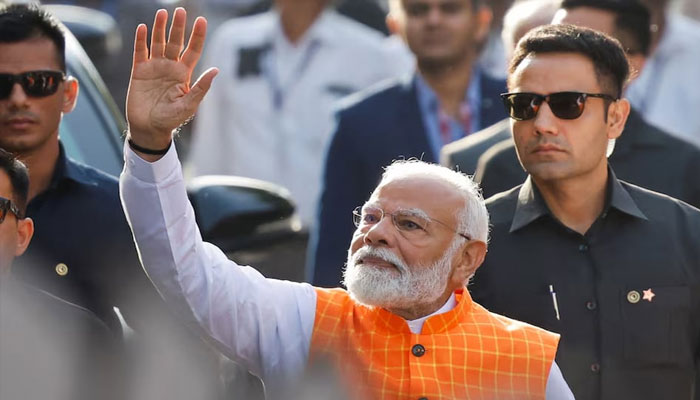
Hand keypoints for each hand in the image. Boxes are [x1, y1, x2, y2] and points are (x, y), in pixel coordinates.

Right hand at [126, 8, 217, 153]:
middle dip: (178, 27)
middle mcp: (170, 67)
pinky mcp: (139, 71)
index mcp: (184, 74)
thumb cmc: (171, 119)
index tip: (201, 20)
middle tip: (180, 11)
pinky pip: (140, 52)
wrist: (149, 128)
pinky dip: (141, 40)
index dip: (197, 36)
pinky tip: (143, 28)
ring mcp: (154, 67)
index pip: (192, 50)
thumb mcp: (189, 105)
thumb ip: (201, 87)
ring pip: (158, 43)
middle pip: (175, 42)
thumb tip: (215, 70)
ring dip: (160, 28)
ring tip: (163, 13)